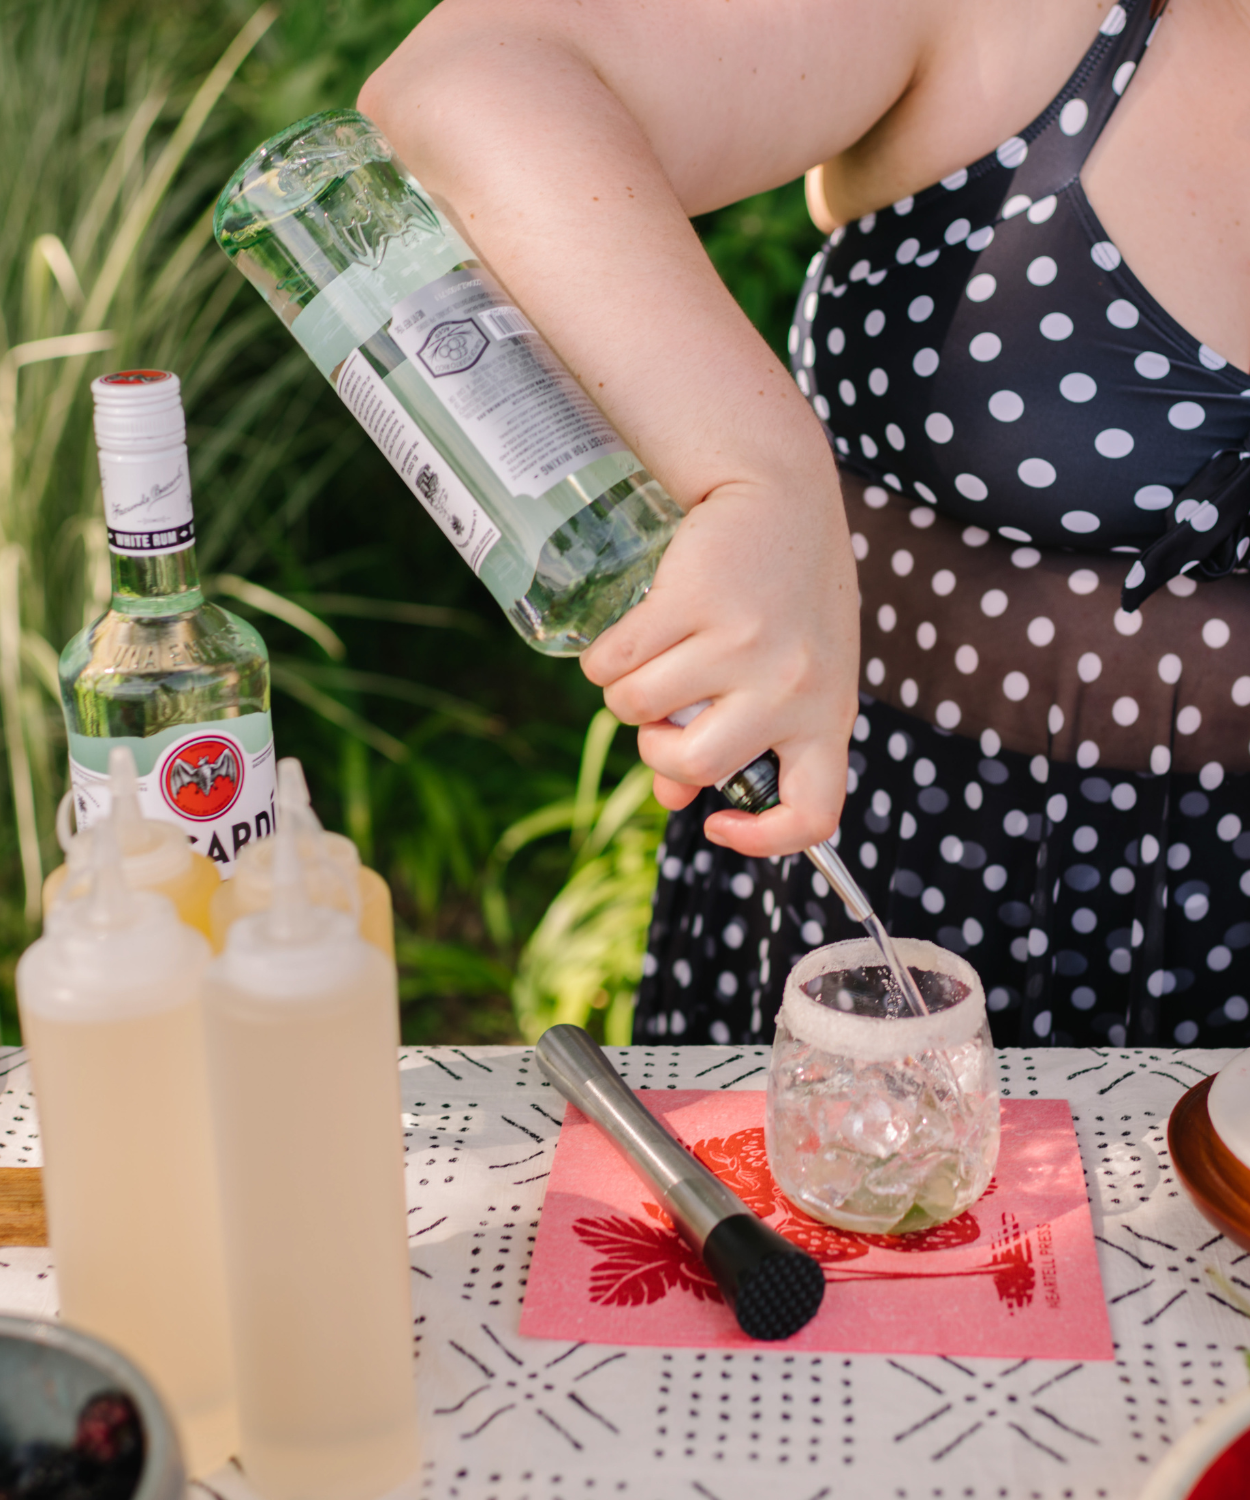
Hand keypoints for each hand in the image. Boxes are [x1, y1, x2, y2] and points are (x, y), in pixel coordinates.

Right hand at [581, 456, 860, 856]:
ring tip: (649, 660)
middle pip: (696, 765)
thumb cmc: (786, 594)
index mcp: (826, 714)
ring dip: (625, 695)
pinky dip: (603, 660)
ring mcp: (743, 643)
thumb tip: (671, 801)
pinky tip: (626, 637)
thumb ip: (742, 740)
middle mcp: (791, 686)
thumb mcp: (787, 673)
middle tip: (664, 716)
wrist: (780, 491)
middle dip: (658, 749)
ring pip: (639, 711)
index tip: (718, 822)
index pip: (813, 812)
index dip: (763, 839)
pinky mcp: (692, 600)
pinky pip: (615, 664)